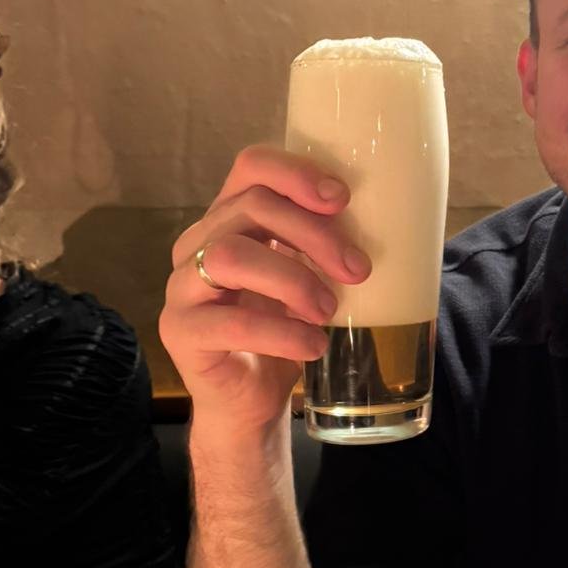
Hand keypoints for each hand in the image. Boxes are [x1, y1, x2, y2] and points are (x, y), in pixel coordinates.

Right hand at [160, 145, 369, 437]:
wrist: (252, 401)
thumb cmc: (286, 329)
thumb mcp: (311, 276)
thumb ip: (326, 244)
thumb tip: (387, 218)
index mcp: (230, 218)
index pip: (251, 166)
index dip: (295, 173)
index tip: (343, 199)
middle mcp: (198, 242)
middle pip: (251, 207)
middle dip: (313, 234)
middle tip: (356, 270)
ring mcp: (182, 286)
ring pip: (229, 254)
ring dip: (292, 278)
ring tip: (328, 310)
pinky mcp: (180, 332)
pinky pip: (228, 321)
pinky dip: (280, 332)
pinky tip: (312, 345)